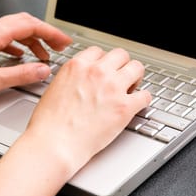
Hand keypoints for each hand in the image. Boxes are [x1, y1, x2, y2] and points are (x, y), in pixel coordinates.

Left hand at [0, 12, 72, 104]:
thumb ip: (22, 74)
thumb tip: (43, 70)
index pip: (30, 25)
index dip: (52, 33)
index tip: (65, 42)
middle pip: (24, 23)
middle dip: (45, 33)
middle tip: (59, 46)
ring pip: (14, 30)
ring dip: (32, 40)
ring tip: (43, 55)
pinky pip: (4, 37)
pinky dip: (18, 44)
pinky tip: (21, 56)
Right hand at [22, 46, 151, 173]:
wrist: (55, 144)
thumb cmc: (50, 123)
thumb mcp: (55, 88)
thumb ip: (72, 78)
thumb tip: (81, 81)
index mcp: (78, 66)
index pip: (99, 51)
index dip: (104, 61)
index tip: (106, 69)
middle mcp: (97, 72)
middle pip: (121, 55)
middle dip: (122, 65)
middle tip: (121, 77)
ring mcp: (113, 88)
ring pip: (137, 68)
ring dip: (136, 78)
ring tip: (132, 88)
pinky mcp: (125, 107)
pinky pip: (146, 95)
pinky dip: (144, 100)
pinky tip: (138, 104)